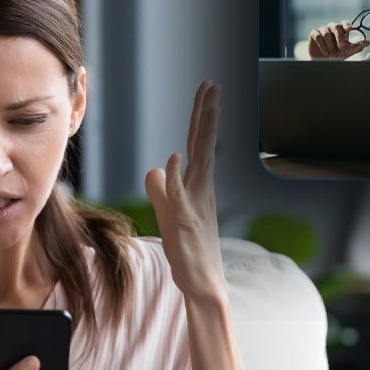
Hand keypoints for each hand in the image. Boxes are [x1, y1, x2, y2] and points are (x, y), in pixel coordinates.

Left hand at [144, 80, 225, 304]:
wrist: (202, 283)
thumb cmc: (188, 249)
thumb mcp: (169, 212)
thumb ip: (162, 189)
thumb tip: (156, 168)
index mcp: (198, 186)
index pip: (199, 145)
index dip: (202, 118)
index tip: (208, 91)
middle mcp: (201, 190)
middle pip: (204, 145)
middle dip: (207, 115)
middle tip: (213, 86)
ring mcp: (195, 204)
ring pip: (201, 162)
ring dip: (204, 133)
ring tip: (209, 106)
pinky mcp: (185, 223)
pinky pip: (180, 196)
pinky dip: (178, 176)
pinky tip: (175, 157)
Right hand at [308, 22, 368, 58]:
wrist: (324, 63)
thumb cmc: (337, 56)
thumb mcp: (348, 52)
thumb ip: (357, 47)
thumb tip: (368, 42)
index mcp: (341, 30)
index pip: (345, 23)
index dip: (346, 25)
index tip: (348, 30)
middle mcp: (332, 28)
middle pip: (336, 26)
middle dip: (339, 37)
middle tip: (342, 47)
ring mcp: (322, 30)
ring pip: (326, 33)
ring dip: (330, 45)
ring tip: (331, 54)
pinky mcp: (314, 34)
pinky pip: (318, 36)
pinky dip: (322, 45)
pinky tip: (325, 52)